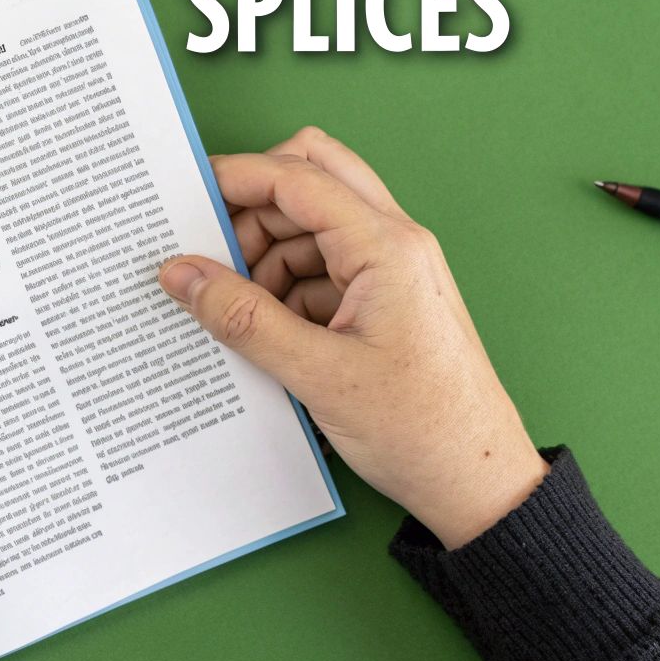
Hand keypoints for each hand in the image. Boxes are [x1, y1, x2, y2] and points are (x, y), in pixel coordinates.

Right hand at [158, 128, 546, 548]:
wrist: (478, 483)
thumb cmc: (421, 429)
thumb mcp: (317, 375)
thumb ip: (242, 318)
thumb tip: (181, 275)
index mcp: (386, 247)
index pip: (298, 177)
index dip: (235, 178)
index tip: (184, 199)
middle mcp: (394, 244)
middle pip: (311, 181)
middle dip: (253, 208)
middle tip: (211, 255)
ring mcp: (392, 271)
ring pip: (312, 228)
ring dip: (266, 256)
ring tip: (236, 313)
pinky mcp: (384, 302)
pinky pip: (323, 270)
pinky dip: (285, 289)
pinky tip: (264, 332)